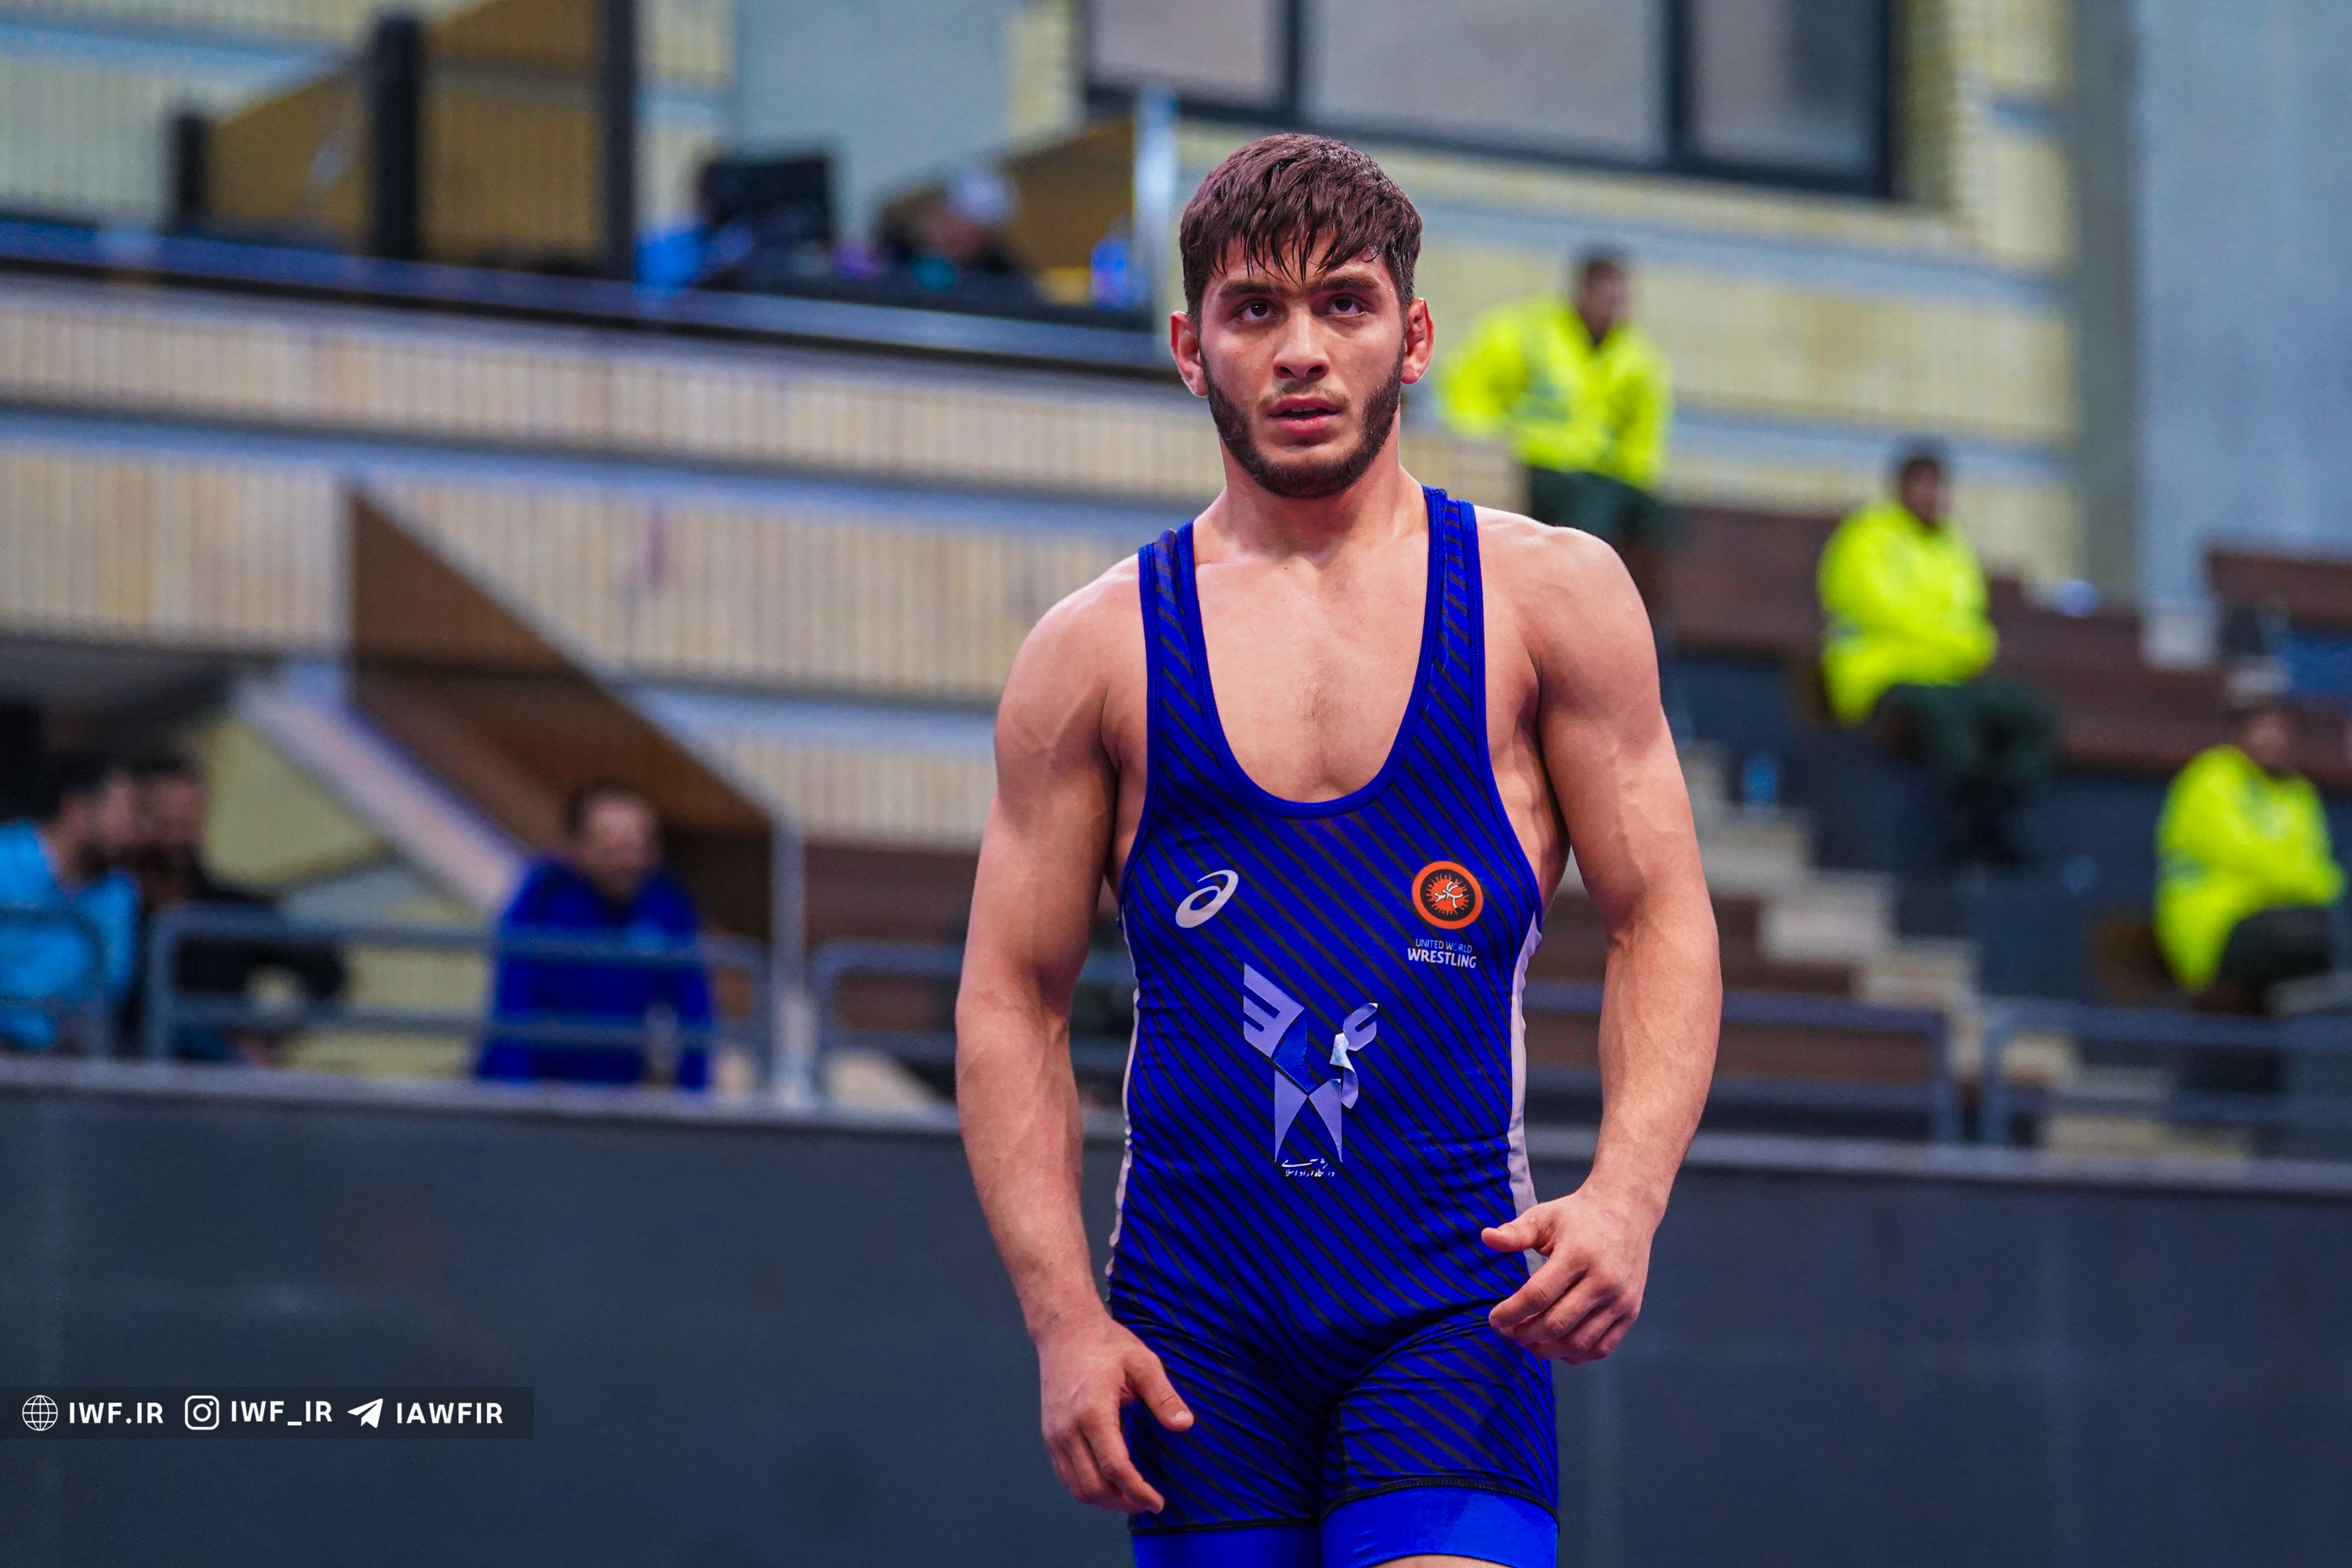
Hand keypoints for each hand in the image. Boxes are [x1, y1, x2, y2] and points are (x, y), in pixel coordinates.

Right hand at [1035, 1310, 1191, 1512]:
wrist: (1065, 1330)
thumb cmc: (1105, 1343)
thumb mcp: (1142, 1362)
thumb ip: (1163, 1396)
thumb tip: (1185, 1425)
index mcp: (1093, 1411)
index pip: (1115, 1468)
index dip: (1137, 1491)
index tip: (1157, 1502)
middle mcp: (1068, 1428)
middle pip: (1093, 1486)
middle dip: (1123, 1502)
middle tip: (1148, 1502)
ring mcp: (1054, 1434)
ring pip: (1076, 1487)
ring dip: (1104, 1500)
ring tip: (1131, 1497)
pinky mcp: (1049, 1435)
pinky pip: (1065, 1475)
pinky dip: (1087, 1487)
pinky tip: (1109, 1483)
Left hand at [1481, 1187, 1654, 1362]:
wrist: (1628, 1211)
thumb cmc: (1580, 1216)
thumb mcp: (1546, 1215)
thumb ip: (1516, 1232)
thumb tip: (1486, 1237)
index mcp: (1578, 1255)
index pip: (1538, 1295)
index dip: (1511, 1312)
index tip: (1494, 1318)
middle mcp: (1603, 1281)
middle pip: (1556, 1323)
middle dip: (1525, 1334)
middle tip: (1507, 1331)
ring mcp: (1620, 1300)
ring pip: (1578, 1342)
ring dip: (1547, 1349)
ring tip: (1527, 1341)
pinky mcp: (1631, 1312)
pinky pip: (1602, 1347)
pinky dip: (1575, 1355)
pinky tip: (1555, 1346)